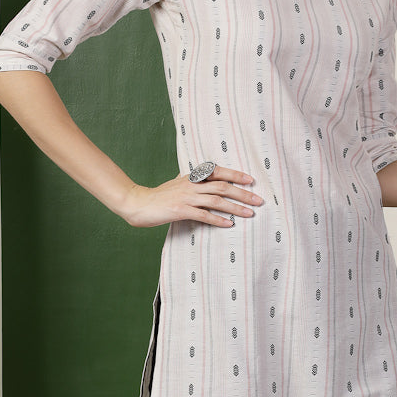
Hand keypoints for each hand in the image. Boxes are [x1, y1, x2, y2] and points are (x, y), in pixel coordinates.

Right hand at [118, 166, 263, 228]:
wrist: (138, 203)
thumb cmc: (159, 196)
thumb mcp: (178, 184)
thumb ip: (193, 183)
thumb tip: (208, 184)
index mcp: (192, 177)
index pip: (218, 172)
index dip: (236, 174)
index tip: (251, 180)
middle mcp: (191, 185)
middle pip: (222, 186)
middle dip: (243, 193)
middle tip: (258, 200)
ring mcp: (186, 197)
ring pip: (216, 200)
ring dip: (235, 207)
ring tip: (250, 213)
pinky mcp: (180, 210)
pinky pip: (203, 215)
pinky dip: (218, 219)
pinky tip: (229, 224)